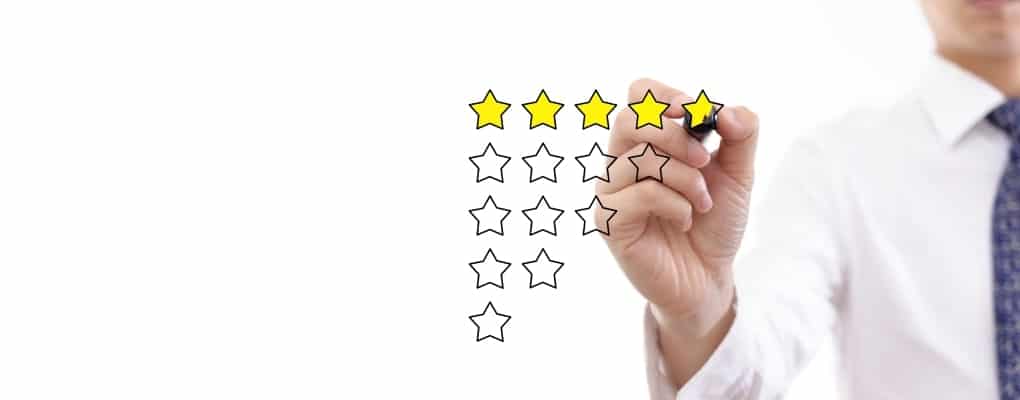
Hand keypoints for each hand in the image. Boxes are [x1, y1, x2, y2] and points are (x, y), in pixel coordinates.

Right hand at [597, 79, 758, 382]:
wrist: (708, 278)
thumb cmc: (714, 223)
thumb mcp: (739, 174)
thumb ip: (740, 135)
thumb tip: (726, 110)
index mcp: (647, 140)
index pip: (639, 93)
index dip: (667, 95)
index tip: (697, 113)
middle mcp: (621, 160)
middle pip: (629, 118)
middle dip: (676, 135)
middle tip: (706, 160)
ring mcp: (610, 190)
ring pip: (641, 158)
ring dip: (685, 177)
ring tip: (703, 200)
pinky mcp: (608, 221)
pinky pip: (641, 194)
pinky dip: (675, 204)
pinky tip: (684, 219)